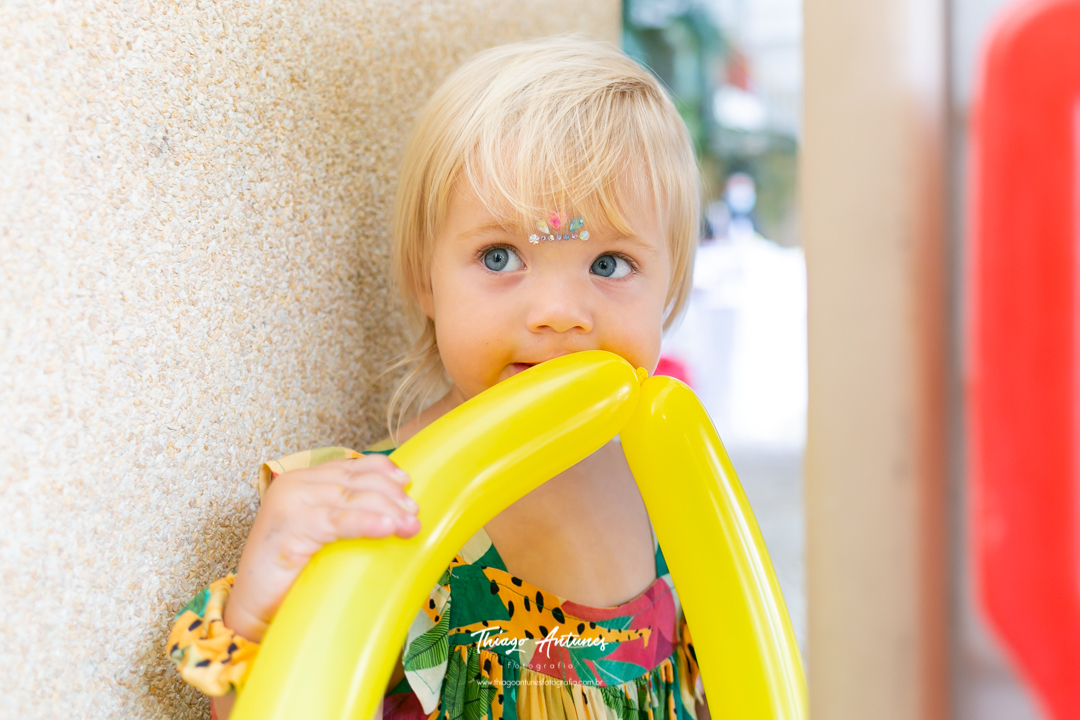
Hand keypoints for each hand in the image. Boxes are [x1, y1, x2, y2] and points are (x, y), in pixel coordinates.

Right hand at [223, 454, 420, 642]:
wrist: (254, 609)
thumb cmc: (294, 575)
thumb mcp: (325, 535)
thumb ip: (348, 515)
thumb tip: (398, 513)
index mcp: (303, 481)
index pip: (349, 466)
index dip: (382, 471)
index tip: (407, 483)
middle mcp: (294, 485)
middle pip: (354, 481)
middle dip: (390, 495)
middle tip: (414, 513)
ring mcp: (289, 503)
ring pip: (350, 498)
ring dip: (386, 509)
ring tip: (410, 525)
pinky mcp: (289, 527)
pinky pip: (337, 521)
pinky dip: (365, 522)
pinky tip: (387, 528)